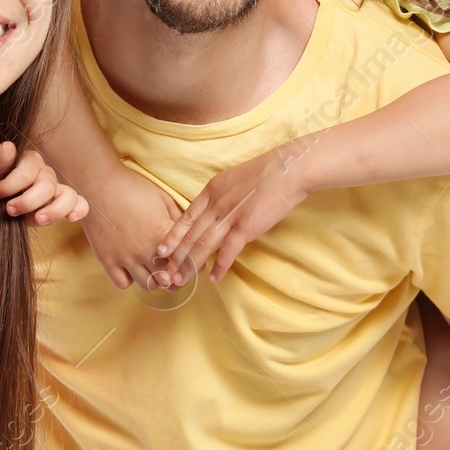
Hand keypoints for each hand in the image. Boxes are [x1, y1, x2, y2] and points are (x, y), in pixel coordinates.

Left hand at [0, 142, 88, 225]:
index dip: (11, 185)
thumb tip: (7, 146)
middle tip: (9, 210)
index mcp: (29, 161)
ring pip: (68, 195)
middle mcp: (46, 173)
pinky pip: (80, 204)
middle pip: (47, 186)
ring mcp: (57, 189)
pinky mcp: (62, 204)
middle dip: (27, 201)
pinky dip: (79, 210)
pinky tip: (70, 218)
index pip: (27, 171)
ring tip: (38, 219)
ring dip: (54, 210)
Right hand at [80, 164, 180, 290]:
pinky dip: (130, 279)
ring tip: (154, 271)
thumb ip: (179, 218)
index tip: (192, 262)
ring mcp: (125, 257)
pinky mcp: (107, 260)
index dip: (193, 263)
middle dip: (176, 277)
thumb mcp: (163, 197)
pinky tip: (132, 268)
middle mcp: (145, 250)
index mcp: (162, 234)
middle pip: (169, 279)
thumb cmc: (132, 187)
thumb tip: (191, 232)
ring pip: (147, 285)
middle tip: (176, 271)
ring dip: (154, 280)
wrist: (98, 184)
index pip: (185, 260)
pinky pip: (123, 283)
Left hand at [156, 144, 310, 285]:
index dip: (173, 236)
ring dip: (190, 265)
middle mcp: (215, 204)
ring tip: (181, 280)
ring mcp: (229, 215)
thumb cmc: (266, 173)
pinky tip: (213, 278)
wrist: (288, 169)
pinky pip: (227, 251)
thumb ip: (221, 196)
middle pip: (190, 235)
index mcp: (211, 190)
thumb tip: (216, 211)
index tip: (162, 250)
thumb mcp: (233, 180)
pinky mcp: (245, 227)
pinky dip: (219, 266)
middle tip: (165, 274)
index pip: (185, 217)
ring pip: (202, 244)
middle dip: (176, 257)